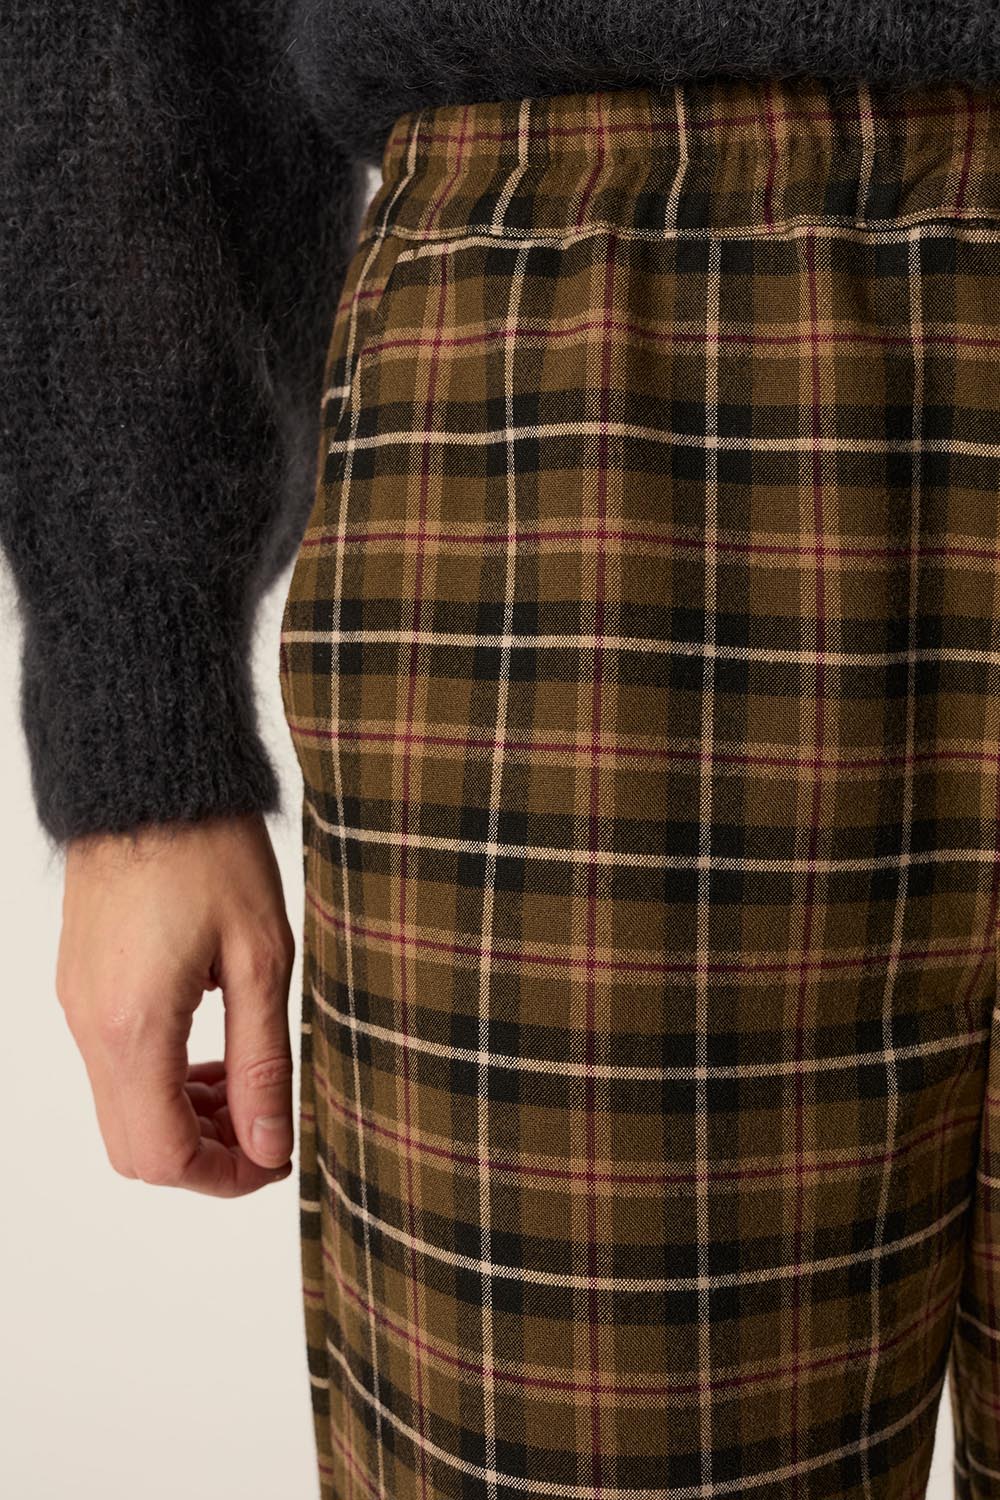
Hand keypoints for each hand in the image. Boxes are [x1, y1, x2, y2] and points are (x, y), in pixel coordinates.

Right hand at [56, 810, 296, 1196]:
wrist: (150, 777)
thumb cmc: (211, 851)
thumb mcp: (261, 959)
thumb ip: (262, 1062)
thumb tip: (269, 1145)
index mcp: (135, 1027)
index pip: (162, 1157)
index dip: (224, 1177)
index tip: (276, 1157)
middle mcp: (91, 1026)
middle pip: (133, 1149)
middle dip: (204, 1156)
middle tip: (265, 1125)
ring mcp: (77, 1006)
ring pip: (121, 1109)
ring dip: (184, 1118)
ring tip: (246, 1083)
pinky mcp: (80, 985)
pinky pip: (113, 1065)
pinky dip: (161, 1079)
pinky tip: (211, 1046)